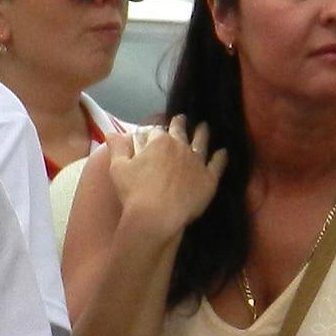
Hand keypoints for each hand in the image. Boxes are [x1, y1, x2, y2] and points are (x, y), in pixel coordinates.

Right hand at [107, 115, 227, 241]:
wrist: (157, 216)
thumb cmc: (134, 192)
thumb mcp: (118, 168)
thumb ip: (118, 148)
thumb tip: (112, 133)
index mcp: (159, 142)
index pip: (156, 132)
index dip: (155, 132)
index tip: (156, 131)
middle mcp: (180, 147)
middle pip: (180, 132)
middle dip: (180, 124)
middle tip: (182, 119)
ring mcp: (197, 162)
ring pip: (202, 143)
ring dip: (202, 133)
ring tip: (204, 127)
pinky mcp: (209, 179)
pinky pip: (217, 164)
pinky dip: (221, 157)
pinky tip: (223, 152)